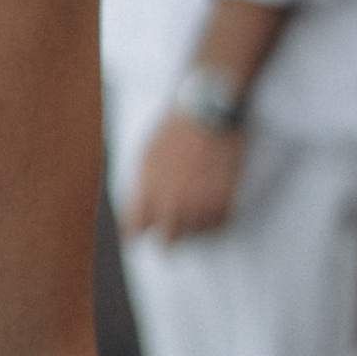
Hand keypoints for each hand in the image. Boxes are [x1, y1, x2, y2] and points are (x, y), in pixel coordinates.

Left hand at [122, 110, 243, 241]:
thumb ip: (142, 186)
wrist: (208, 112)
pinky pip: (217, 227)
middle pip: (165, 243)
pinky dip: (214, 218)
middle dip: (168, 234)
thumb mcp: (146, 154)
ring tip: (197, 202)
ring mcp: (198, 207)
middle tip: (174, 226)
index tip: (142, 233)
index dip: (137, 233)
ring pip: (193, 236)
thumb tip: (140, 206)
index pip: (133, 230)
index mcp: (146, 193)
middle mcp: (170, 205)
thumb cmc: (176, 127)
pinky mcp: (223, 204)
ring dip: (193, 224)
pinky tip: (213, 201)